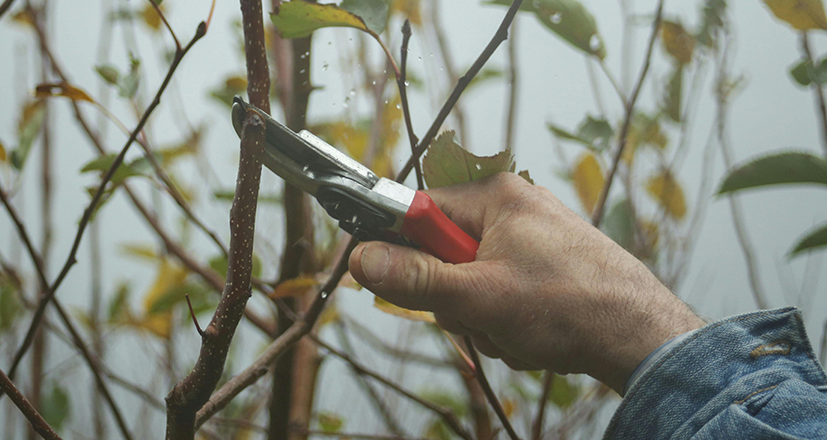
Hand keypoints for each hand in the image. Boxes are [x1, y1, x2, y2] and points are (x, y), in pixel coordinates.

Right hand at [349, 173, 703, 392]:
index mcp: (495, 196)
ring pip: (470, 283)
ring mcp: (530, 241)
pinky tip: (532, 334)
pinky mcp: (543, 268)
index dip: (401, 247)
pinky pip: (498, 295)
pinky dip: (505, 322)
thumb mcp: (480, 296)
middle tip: (480, 314)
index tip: (390, 276)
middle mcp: (512, 210)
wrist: (641, 336)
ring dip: (481, 317)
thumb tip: (362, 260)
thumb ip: (416, 279)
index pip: (419, 210)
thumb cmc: (571, 305)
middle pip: (443, 253)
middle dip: (455, 297)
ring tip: (515, 328)